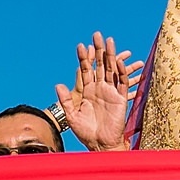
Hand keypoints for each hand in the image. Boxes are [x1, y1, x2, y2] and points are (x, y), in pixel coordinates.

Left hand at [56, 33, 141, 151]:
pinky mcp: (120, 99)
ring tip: (110, 40)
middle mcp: (100, 88)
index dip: (84, 58)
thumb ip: (65, 100)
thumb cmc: (86, 132)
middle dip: (99, 50)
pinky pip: (122, 83)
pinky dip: (121, 72)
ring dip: (111, 55)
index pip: (86, 70)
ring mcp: (111, 92)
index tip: (81, 45)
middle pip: (99, 65)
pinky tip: (118, 61)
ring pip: (111, 69)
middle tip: (97, 34)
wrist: (100, 144)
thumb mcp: (71, 115)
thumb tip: (57, 84)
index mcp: (87, 91)